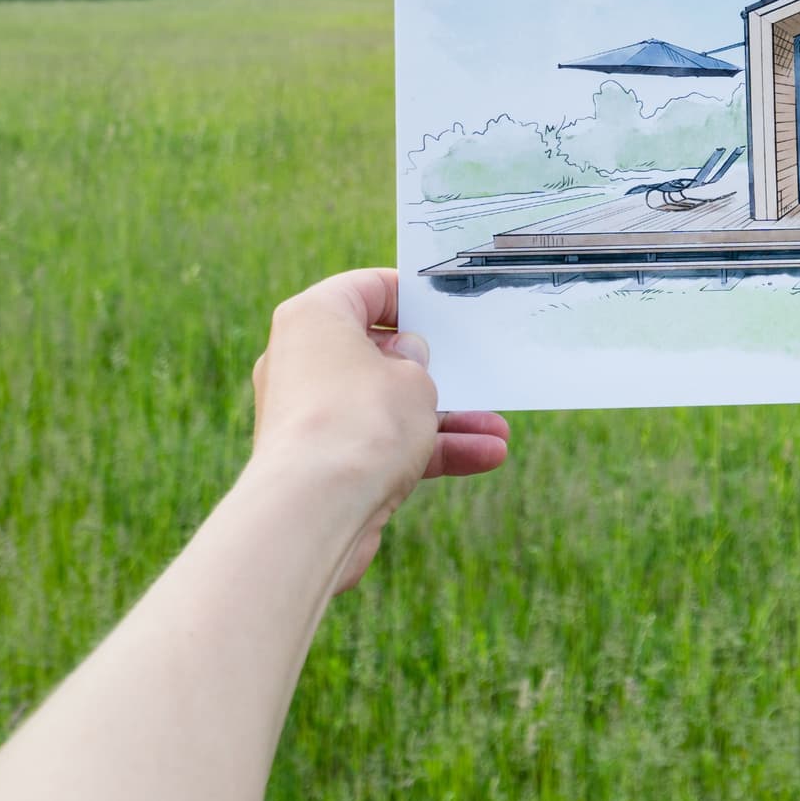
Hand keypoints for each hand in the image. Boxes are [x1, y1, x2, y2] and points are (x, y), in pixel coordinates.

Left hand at [250, 268, 508, 591]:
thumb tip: (406, 362)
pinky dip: (426, 449)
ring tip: (497, 430)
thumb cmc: (362, 423)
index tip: (447, 311)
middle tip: (472, 371)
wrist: (314, 511)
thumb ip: (418, 363)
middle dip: (435, 370)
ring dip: (443, 419)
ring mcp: (310, 413)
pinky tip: (482, 457)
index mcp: (314, 318)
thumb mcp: (415, 376)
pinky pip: (379, 443)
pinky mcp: (320, 459)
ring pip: (385, 405)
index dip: (412, 296)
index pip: (366, 288)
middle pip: (378, 354)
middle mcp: (302, 360)